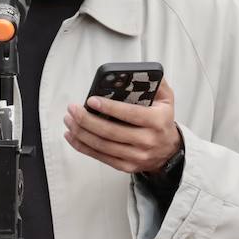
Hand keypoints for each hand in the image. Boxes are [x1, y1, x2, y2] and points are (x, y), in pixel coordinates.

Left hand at [63, 78, 181, 174]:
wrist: (169, 151)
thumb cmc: (162, 121)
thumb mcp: (166, 100)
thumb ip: (155, 83)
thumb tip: (137, 72)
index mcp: (157, 121)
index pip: (130, 114)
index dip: (109, 107)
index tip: (91, 100)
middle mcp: (147, 140)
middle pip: (111, 132)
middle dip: (87, 120)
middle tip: (73, 109)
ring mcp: (136, 156)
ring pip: (103, 146)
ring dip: (81, 133)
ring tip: (69, 120)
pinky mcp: (126, 166)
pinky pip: (101, 157)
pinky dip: (83, 147)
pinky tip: (72, 136)